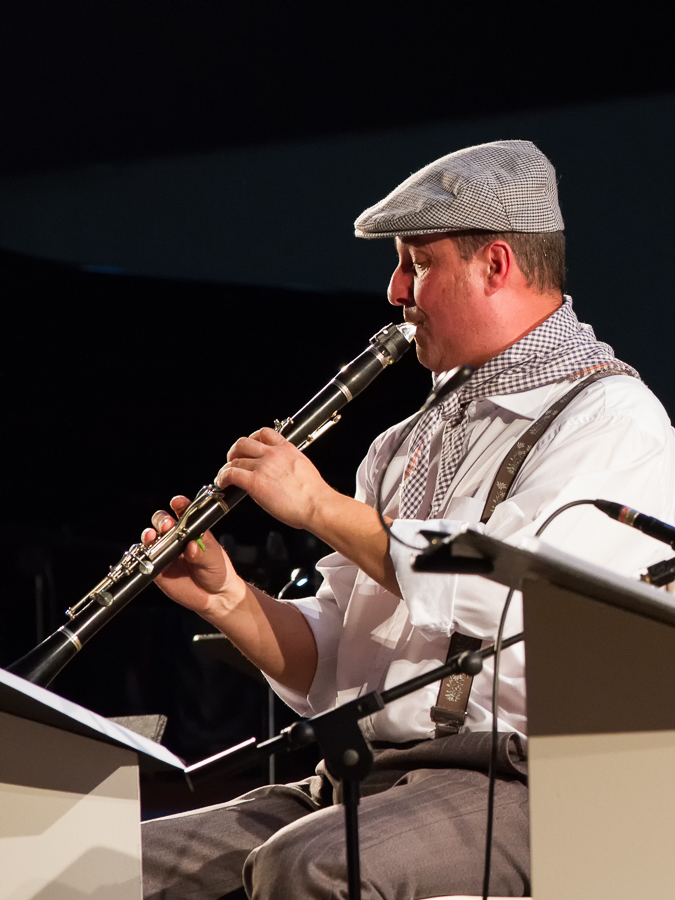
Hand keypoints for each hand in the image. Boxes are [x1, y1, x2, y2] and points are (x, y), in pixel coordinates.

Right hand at [142, 495, 246, 615]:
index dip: (179, 504)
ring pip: (151, 537)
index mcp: (192, 529)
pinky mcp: (157, 569)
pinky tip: (147, 552)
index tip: (177, 502)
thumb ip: (201, 553)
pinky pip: (146, 559)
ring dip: (149, 534)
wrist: (215, 597)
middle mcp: (176, 538)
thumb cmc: (218, 572)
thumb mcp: (213, 559)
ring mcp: (165, 552)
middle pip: (162, 521)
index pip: (183, 511)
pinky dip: (144, 554)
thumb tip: (191, 547)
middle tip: (168, 525)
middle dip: (162, 520)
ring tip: (153, 536)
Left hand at [215, 427, 338, 531]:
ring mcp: (263, 466)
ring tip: (225, 477)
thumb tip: (279, 474)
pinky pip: (231, 473)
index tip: (249, 448)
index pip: (265, 433)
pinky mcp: (255, 482)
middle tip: (233, 461)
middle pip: (244, 442)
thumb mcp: (303, 469)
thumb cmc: (315, 495)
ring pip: (235, 460)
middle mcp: (274, 454)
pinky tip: (223, 484)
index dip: (252, 439)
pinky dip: (223, 477)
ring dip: (227, 468)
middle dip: (235, 451)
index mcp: (287, 449)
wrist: (317, 505)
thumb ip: (288, 465)